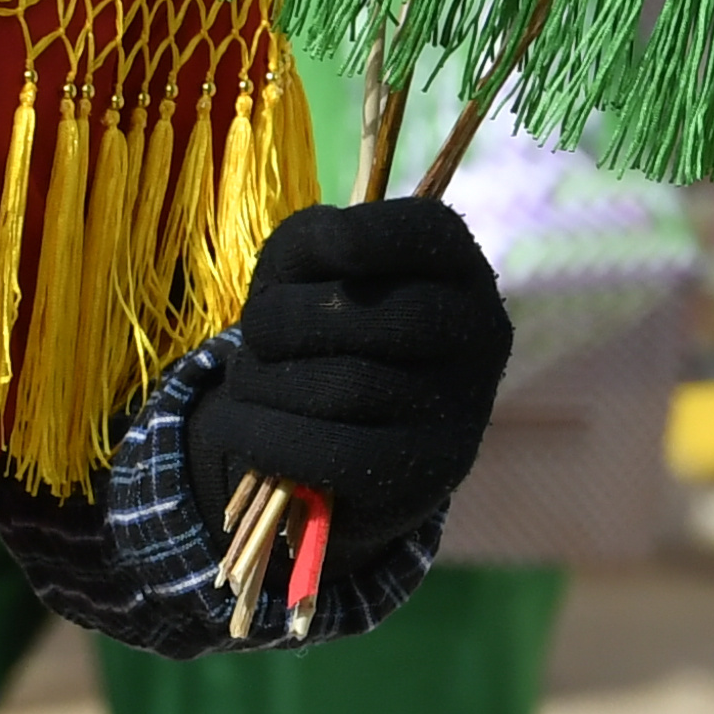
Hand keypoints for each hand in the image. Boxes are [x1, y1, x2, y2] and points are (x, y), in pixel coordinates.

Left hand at [185, 193, 511, 556]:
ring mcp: (460, 415)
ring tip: (247, 381)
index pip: (426, 234)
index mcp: (459, 272)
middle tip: (254, 334)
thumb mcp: (314, 274)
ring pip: (340, 386)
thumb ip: (308, 245)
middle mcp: (479, 339)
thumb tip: (323, 248)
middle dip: (279, 319)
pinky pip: (327, 454)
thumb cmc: (330, 338)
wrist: (354, 449)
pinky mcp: (422, 480)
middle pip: (362, 310)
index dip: (365, 233)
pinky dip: (260, 435)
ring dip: (261, 380)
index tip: (324, 245)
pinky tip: (233, 426)